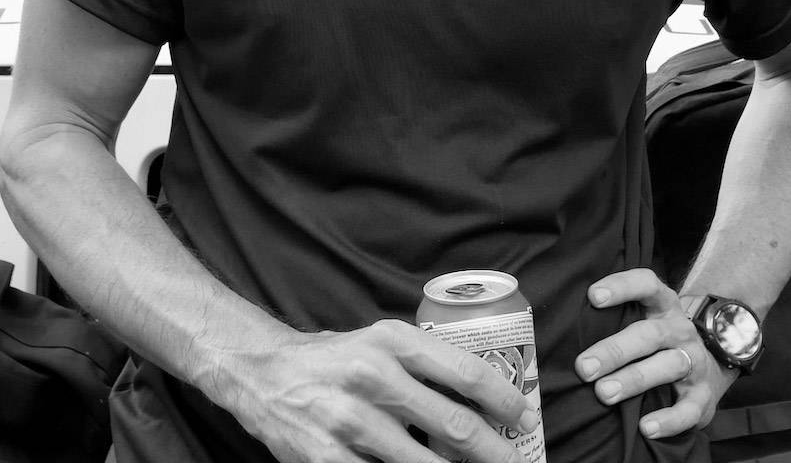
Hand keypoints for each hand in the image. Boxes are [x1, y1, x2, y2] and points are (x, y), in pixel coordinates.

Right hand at [229, 318, 538, 461]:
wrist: (263, 373)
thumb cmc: (335, 359)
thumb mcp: (379, 342)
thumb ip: (422, 363)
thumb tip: (482, 396)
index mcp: (392, 340)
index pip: (464, 370)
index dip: (503, 399)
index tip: (526, 417)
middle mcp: (374, 376)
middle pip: (454, 425)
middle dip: (495, 451)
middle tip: (516, 461)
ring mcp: (351, 421)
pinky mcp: (328, 458)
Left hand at [574, 269, 736, 439]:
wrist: (708, 368)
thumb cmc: (656, 340)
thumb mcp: (642, 318)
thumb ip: (613, 318)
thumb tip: (564, 326)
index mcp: (662, 304)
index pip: (646, 284)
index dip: (621, 286)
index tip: (592, 297)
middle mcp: (680, 329)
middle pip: (649, 334)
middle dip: (615, 349)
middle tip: (584, 367)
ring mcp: (695, 361)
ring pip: (668, 366)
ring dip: (634, 380)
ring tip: (603, 393)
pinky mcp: (704, 396)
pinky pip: (689, 409)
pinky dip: (669, 420)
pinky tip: (646, 427)